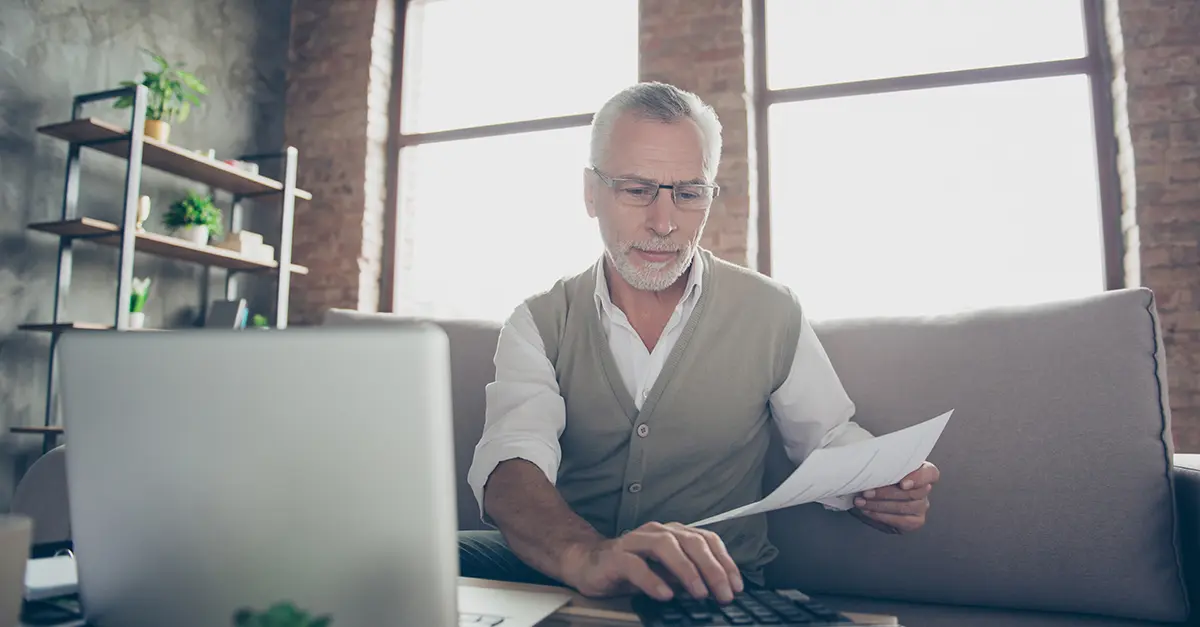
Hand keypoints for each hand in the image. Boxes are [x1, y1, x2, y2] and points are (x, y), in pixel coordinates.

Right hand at [561, 522, 743, 602]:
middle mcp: (657, 532)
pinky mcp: (616, 556)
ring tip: (699, 593)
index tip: (736, 586)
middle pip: (691, 542)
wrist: (588, 563)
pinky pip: (635, 565)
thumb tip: (718, 590)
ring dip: (686, 570)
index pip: (707, 540)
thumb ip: (689, 576)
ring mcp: (635, 541)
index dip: (725, 562)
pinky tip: (664, 594)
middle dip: (712, 569)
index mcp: (673, 533)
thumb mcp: (666, 572)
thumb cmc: (631, 568)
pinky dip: (652, 580)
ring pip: (666, 547)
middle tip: (723, 594)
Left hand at [853, 461, 938, 532]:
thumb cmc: (881, 476)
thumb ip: (885, 465)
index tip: (902, 484)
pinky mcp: (916, 521)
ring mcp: (922, 506)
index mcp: (923, 471)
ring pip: (904, 507)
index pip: (930, 473)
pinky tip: (868, 511)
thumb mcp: (884, 466)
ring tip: (861, 502)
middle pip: (911, 493)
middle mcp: (925, 489)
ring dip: (879, 505)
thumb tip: (870, 464)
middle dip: (885, 493)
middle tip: (866, 492)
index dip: (918, 479)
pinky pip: (900, 520)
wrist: (877, 497)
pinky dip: (881, 516)